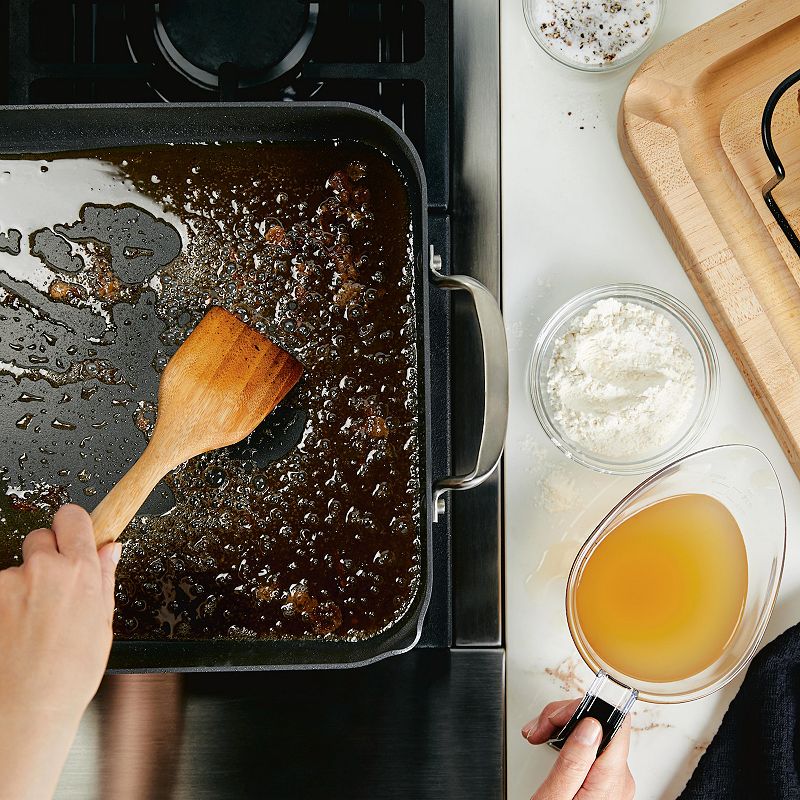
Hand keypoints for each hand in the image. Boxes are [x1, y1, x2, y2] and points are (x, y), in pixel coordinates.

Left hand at [0, 504, 119, 799]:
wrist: (24, 710)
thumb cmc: (67, 676)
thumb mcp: (101, 624)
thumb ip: (103, 579)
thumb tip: (111, 549)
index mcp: (79, 571)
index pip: (73, 517)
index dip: (72, 526)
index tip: (73, 535)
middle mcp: (43, 569)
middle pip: (40, 537)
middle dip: (45, 556)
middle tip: (51, 590)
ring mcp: (8, 584)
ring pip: (15, 569)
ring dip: (21, 587)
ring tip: (30, 626)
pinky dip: (4, 606)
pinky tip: (13, 633)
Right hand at [522, 699, 634, 799]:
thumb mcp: (555, 797)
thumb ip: (574, 760)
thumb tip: (591, 724)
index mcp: (611, 779)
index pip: (616, 722)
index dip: (585, 708)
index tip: (560, 713)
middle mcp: (619, 779)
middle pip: (600, 724)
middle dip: (565, 717)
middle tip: (539, 729)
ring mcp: (614, 781)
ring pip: (594, 733)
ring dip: (564, 727)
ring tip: (540, 736)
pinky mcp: (605, 782)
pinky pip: (592, 748)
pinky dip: (569, 741)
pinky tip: (552, 743)